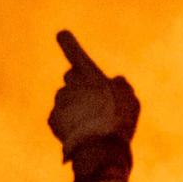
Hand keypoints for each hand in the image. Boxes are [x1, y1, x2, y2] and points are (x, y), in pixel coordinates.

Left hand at [51, 31, 141, 177]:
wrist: (98, 147)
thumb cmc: (118, 120)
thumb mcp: (130, 99)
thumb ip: (121, 86)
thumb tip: (114, 81)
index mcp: (89, 75)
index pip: (75, 53)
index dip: (68, 43)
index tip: (61, 34)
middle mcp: (71, 84)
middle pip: (72, 77)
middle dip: (80, 84)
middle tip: (95, 102)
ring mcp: (60, 101)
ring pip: (67, 99)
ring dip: (76, 107)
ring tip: (93, 124)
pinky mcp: (52, 118)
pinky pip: (60, 118)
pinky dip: (68, 123)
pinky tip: (82, 132)